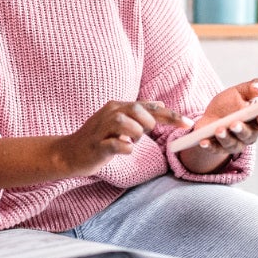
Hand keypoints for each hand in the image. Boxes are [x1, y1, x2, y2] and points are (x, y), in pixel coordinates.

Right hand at [59, 100, 192, 176]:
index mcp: (117, 106)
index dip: (170, 115)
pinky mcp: (96, 146)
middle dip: (148, 123)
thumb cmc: (98, 138)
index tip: (188, 124)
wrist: (69, 153)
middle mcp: (109, 113)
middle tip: (144, 134)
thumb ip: (138, 113)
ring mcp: (101, 129)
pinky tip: (124, 150)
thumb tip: (160, 104)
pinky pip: (116, 144)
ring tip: (130, 142)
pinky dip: (124, 148)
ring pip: (126, 124)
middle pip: (137, 110)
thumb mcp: (119, 122)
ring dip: (135, 135)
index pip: (149, 107)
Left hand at [178, 79, 257, 171]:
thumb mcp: (240, 91)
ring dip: (226, 138)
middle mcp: (249, 135)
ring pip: (232, 144)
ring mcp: (235, 144)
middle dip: (242, 130)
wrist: (212, 115)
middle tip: (234, 123)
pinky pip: (215, 149)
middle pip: (249, 136)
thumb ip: (252, 87)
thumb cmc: (231, 103)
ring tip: (219, 129)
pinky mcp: (219, 148)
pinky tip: (203, 141)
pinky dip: (210, 146)